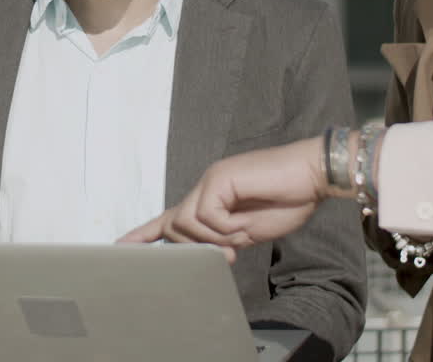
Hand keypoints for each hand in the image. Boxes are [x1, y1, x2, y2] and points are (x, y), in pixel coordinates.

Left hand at [119, 137, 328, 258]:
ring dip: (214, 239)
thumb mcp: (248, 230)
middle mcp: (205, 186)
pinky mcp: (219, 178)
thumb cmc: (287, 201)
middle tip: (229, 253)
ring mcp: (211, 180)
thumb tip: (207, 255)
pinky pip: (207, 216)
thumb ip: (223, 240)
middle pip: (174, 224)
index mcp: (211, 198)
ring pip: (187, 222)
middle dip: (191, 247)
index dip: (144, 234)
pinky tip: (244, 223)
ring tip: (240, 236)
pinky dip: (225, 228)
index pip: (170, 217)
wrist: (313, 177)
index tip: (120, 247)